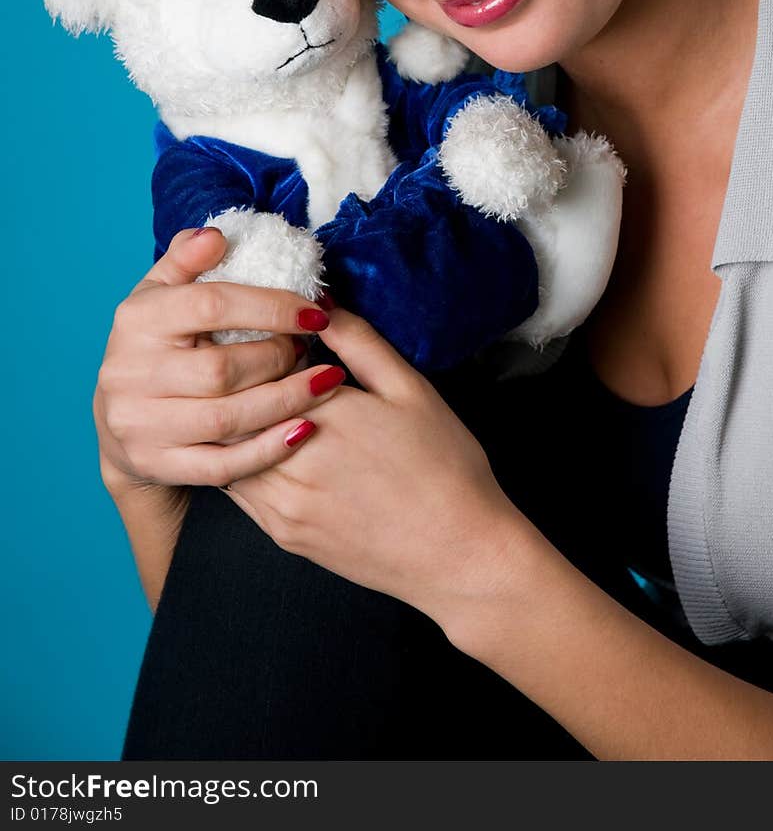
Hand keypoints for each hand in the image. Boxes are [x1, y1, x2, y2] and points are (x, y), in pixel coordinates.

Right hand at [93, 227, 346, 494]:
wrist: (120, 423)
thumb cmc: (157, 345)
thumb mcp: (162, 295)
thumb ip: (187, 260)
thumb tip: (217, 236)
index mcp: (137, 321)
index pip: (210, 305)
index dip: (270, 306)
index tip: (315, 311)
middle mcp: (130, 374)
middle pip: (221, 369)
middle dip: (279, 358)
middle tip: (311, 350)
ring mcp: (141, 425)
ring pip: (226, 419)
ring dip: (285, 401)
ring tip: (323, 383)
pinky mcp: (158, 464)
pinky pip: (222, 465)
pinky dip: (268, 449)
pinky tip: (304, 429)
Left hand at [219, 305, 532, 632]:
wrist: (458, 553)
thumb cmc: (444, 466)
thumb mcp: (410, 390)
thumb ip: (359, 343)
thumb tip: (321, 304)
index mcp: (327, 415)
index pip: (261, 367)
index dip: (259, 346)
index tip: (270, 337)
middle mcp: (294, 462)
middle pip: (236, 409)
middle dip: (239, 383)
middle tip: (249, 364)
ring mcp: (284, 504)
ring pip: (227, 452)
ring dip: (233, 424)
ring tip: (252, 403)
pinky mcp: (283, 534)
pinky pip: (239, 491)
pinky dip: (240, 462)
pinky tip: (264, 446)